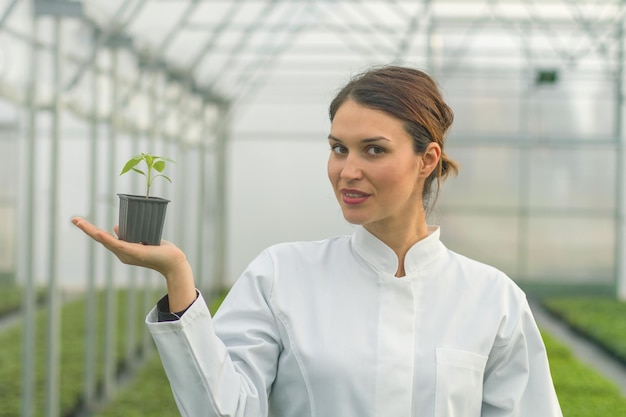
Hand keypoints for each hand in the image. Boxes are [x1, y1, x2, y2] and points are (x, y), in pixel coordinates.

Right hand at [71, 216, 186, 278]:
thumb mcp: (142, 239)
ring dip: (92, 231)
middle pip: (100, 239)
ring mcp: (127, 254)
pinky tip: (99, 234)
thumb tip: (116, 227)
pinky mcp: (135, 253)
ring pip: (106, 241)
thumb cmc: (159, 251)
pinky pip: (119, 245)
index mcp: (122, 250)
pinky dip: (108, 239)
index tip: (79, 221)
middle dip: (87, 229)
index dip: (91, 230)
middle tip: (73, 219)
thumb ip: (129, 234)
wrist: (173, 262)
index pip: (103, 238)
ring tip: (80, 222)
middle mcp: (121, 253)